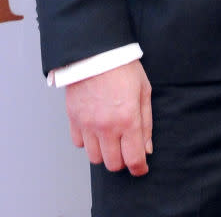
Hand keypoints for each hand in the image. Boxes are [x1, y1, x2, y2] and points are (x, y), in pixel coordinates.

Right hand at [65, 59, 152, 175]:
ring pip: (95, 158)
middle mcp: (106, 126)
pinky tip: (95, 129)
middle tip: (126, 148)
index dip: (139, 168)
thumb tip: (147, 148)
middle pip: (113, 164)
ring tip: (110, 137)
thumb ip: (146, 122)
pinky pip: (79, 144)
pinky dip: (88, 142)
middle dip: (122, 160)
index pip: (133, 158)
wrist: (96, 52)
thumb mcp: (144, 91)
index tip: (141, 167)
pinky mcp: (73, 120)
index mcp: (128, 119)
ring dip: (104, 152)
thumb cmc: (123, 68)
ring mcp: (88, 125)